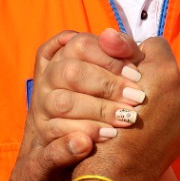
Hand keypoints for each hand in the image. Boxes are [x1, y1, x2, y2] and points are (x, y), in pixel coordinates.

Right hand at [31, 28, 148, 145]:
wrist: (80, 145)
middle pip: (72, 72)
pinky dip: (81, 136)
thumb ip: (119, 51)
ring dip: (99, 110)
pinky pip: (57, 133)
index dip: (110, 58)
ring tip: (127, 119)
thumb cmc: (107, 99)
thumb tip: (110, 35)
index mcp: (65, 58)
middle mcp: (49, 80)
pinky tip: (107, 137)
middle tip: (136, 98)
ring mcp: (42, 109)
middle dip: (107, 85)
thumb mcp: (114, 73)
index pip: (81, 45)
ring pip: (64, 103)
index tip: (136, 74)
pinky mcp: (43, 137)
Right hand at [71, 36, 179, 180]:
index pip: (153, 45)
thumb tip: (116, 35)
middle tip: (124, 93)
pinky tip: (141, 129)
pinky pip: (173, 115)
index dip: (133, 56)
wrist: (115, 179)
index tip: (120, 71)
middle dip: (146, 78)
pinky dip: (160, 119)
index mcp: (163, 72)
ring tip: (131, 113)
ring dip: (154, 99)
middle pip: (163, 70)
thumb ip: (118, 58)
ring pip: (169, 93)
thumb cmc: (102, 130)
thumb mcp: (106, 85)